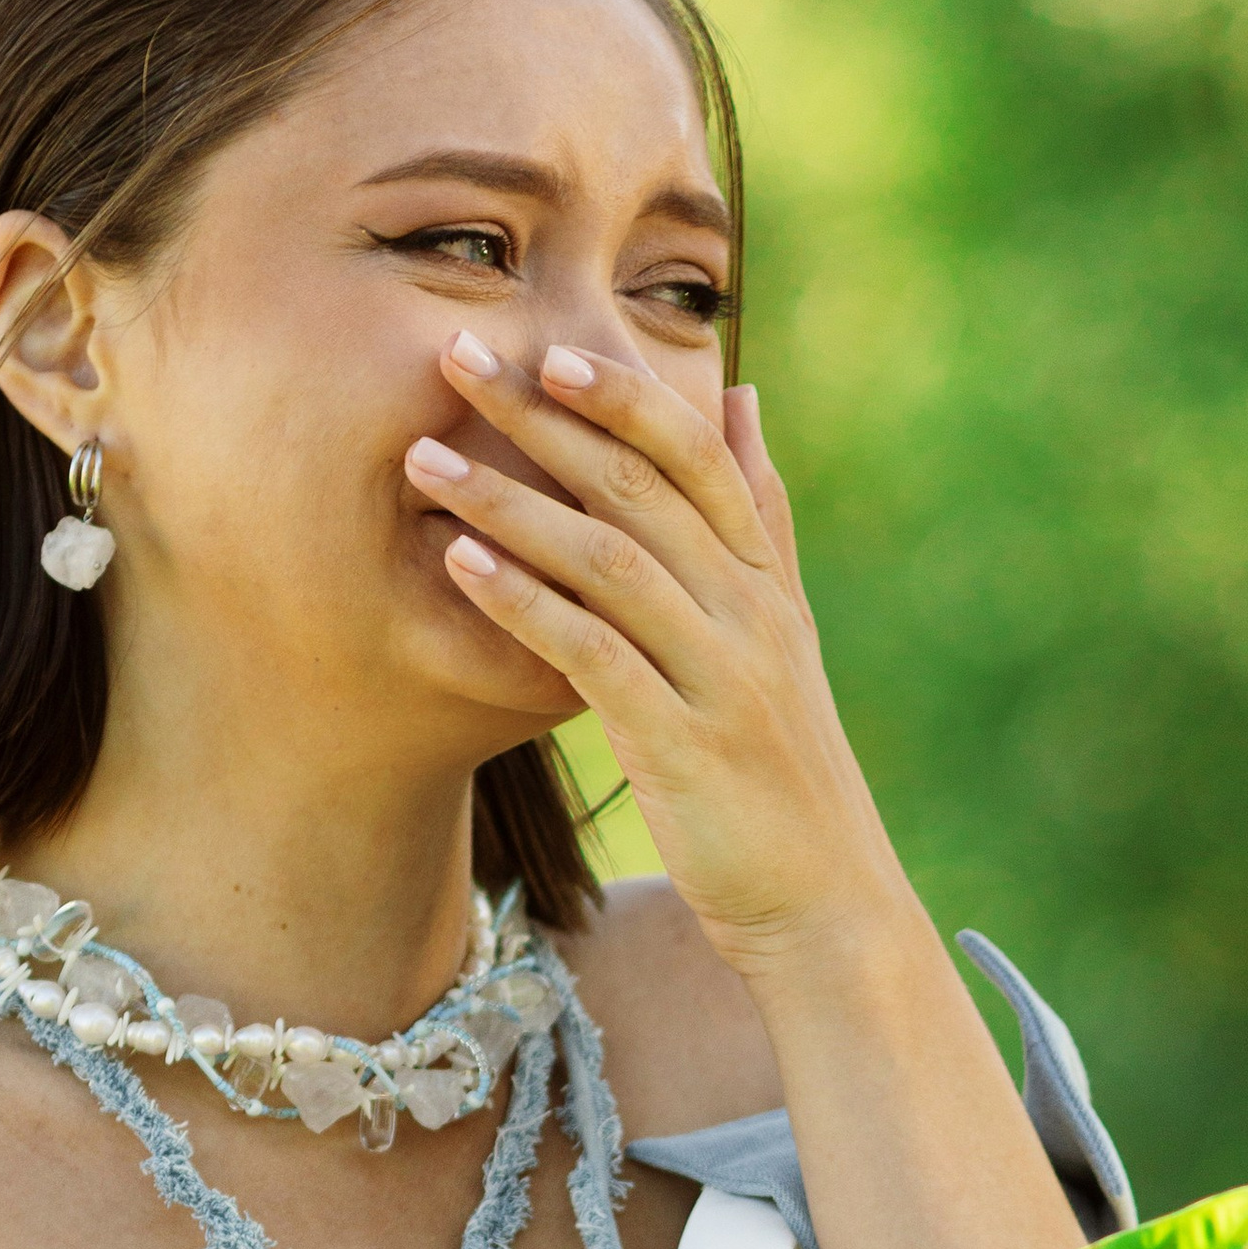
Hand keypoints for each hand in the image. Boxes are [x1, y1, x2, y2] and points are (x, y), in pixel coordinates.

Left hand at [410, 334, 898, 986]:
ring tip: (423, 459)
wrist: (824, 903)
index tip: (548, 345)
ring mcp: (718, 677)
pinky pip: (592, 652)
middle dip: (544, 419)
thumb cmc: (784, 772)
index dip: (624, 396)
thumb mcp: (784, 633)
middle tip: (456, 359)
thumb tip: (744, 400)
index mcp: (768, 583)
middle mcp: (750, 615)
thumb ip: (761, 518)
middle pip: (640, 489)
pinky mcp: (681, 744)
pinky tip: (458, 565)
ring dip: (509, 500)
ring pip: (608, 559)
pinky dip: (524, 601)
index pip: (697, 458)